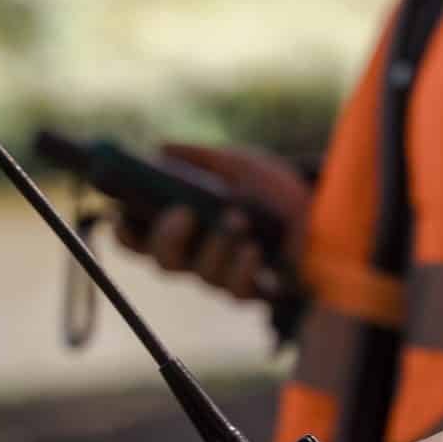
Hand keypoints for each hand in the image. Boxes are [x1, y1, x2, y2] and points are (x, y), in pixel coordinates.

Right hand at [113, 144, 309, 302]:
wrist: (318, 209)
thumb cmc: (270, 188)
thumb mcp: (233, 164)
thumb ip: (197, 158)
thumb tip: (160, 149)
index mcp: (180, 226)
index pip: (137, 240)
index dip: (124, 233)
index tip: (123, 216)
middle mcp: (194, 256)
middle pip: (163, 262)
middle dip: (169, 238)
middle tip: (184, 213)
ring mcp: (221, 275)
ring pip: (202, 275)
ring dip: (217, 246)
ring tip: (238, 218)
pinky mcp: (251, 289)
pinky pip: (235, 292)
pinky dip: (242, 268)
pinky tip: (253, 249)